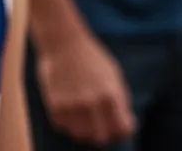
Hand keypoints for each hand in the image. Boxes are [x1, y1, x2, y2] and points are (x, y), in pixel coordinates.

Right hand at [36, 31, 135, 145]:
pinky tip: (70, 110)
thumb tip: (125, 126)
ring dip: (84, 131)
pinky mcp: (55, 105)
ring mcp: (72, 105)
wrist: (63, 42)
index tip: (120, 128)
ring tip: (84, 117)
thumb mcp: (113, 76)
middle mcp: (91, 103)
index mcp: (110, 94)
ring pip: (81, 136)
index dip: (123, 131)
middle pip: (101, 138)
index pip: (122, 130)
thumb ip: (120, 102)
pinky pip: (63, 127)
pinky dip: (68, 123)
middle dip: (104, 134)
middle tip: (101, 126)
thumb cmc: (92, 58)